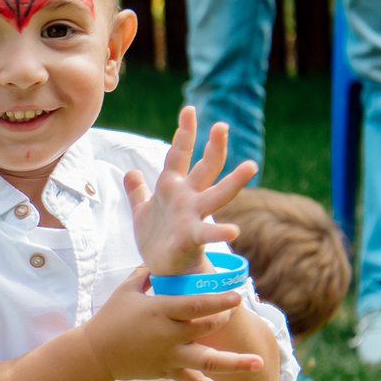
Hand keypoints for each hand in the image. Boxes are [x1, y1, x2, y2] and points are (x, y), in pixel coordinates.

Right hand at [80, 270, 264, 380]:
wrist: (96, 353)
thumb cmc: (110, 317)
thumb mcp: (127, 290)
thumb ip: (146, 274)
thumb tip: (161, 261)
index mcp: (161, 311)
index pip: (196, 305)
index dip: (219, 301)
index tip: (237, 297)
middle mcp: (170, 334)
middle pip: (207, 327)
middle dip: (224, 319)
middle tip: (233, 313)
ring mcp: (171, 355)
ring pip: (208, 360)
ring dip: (235, 362)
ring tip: (258, 362)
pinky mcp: (168, 371)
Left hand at [124, 108, 253, 276]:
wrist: (164, 270)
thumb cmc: (157, 239)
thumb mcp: (142, 211)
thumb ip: (138, 191)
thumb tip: (130, 172)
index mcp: (174, 188)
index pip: (179, 155)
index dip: (184, 133)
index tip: (189, 110)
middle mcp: (189, 198)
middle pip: (205, 168)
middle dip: (214, 148)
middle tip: (222, 126)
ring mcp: (194, 216)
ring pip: (217, 194)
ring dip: (234, 182)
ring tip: (251, 166)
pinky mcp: (193, 237)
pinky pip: (209, 233)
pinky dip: (221, 232)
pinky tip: (234, 231)